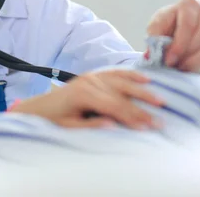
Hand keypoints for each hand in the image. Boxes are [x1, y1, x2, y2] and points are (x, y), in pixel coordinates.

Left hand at [12, 70, 163, 128]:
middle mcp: (90, 82)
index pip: (115, 107)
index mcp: (84, 95)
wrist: (39, 108)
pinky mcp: (93, 75)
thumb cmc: (53, 120)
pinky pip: (115, 72)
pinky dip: (131, 75)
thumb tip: (114, 125)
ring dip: (142, 91)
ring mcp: (92, 76)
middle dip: (143, 107)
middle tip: (160, 119)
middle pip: (122, 95)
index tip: (148, 127)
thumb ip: (91, 125)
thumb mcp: (69, 127)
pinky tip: (145, 79)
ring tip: (160, 99)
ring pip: (122, 82)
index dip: (132, 117)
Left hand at [147, 0, 199, 72]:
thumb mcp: (155, 27)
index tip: (167, 60)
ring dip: (192, 59)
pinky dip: (197, 62)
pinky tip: (185, 66)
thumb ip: (154, 38)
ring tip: (177, 66)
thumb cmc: (166, 24)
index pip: (187, 25)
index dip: (178, 44)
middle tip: (172, 64)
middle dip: (185, 53)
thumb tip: (150, 54)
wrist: (175, 26)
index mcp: (188, 5)